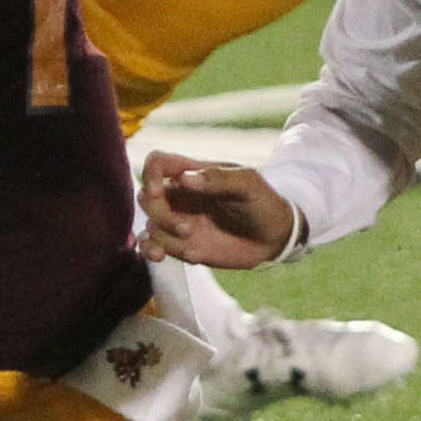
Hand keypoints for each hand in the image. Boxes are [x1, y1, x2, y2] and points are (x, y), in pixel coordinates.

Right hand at [136, 153, 298, 268]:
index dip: (150, 174)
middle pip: (146, 198)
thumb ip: (218, 179)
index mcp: (192, 173)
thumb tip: (183, 179)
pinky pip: (154, 246)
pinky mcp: (180, 244)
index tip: (158, 191)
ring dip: (161, 239)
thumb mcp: (248, 184)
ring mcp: (178, 221)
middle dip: (159, 215)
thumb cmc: (262, 202)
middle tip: (186, 230)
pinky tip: (190, 257)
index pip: (157, 163)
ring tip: (191, 250)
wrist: (274, 237)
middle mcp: (180, 196)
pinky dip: (160, 252)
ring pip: (148, 225)